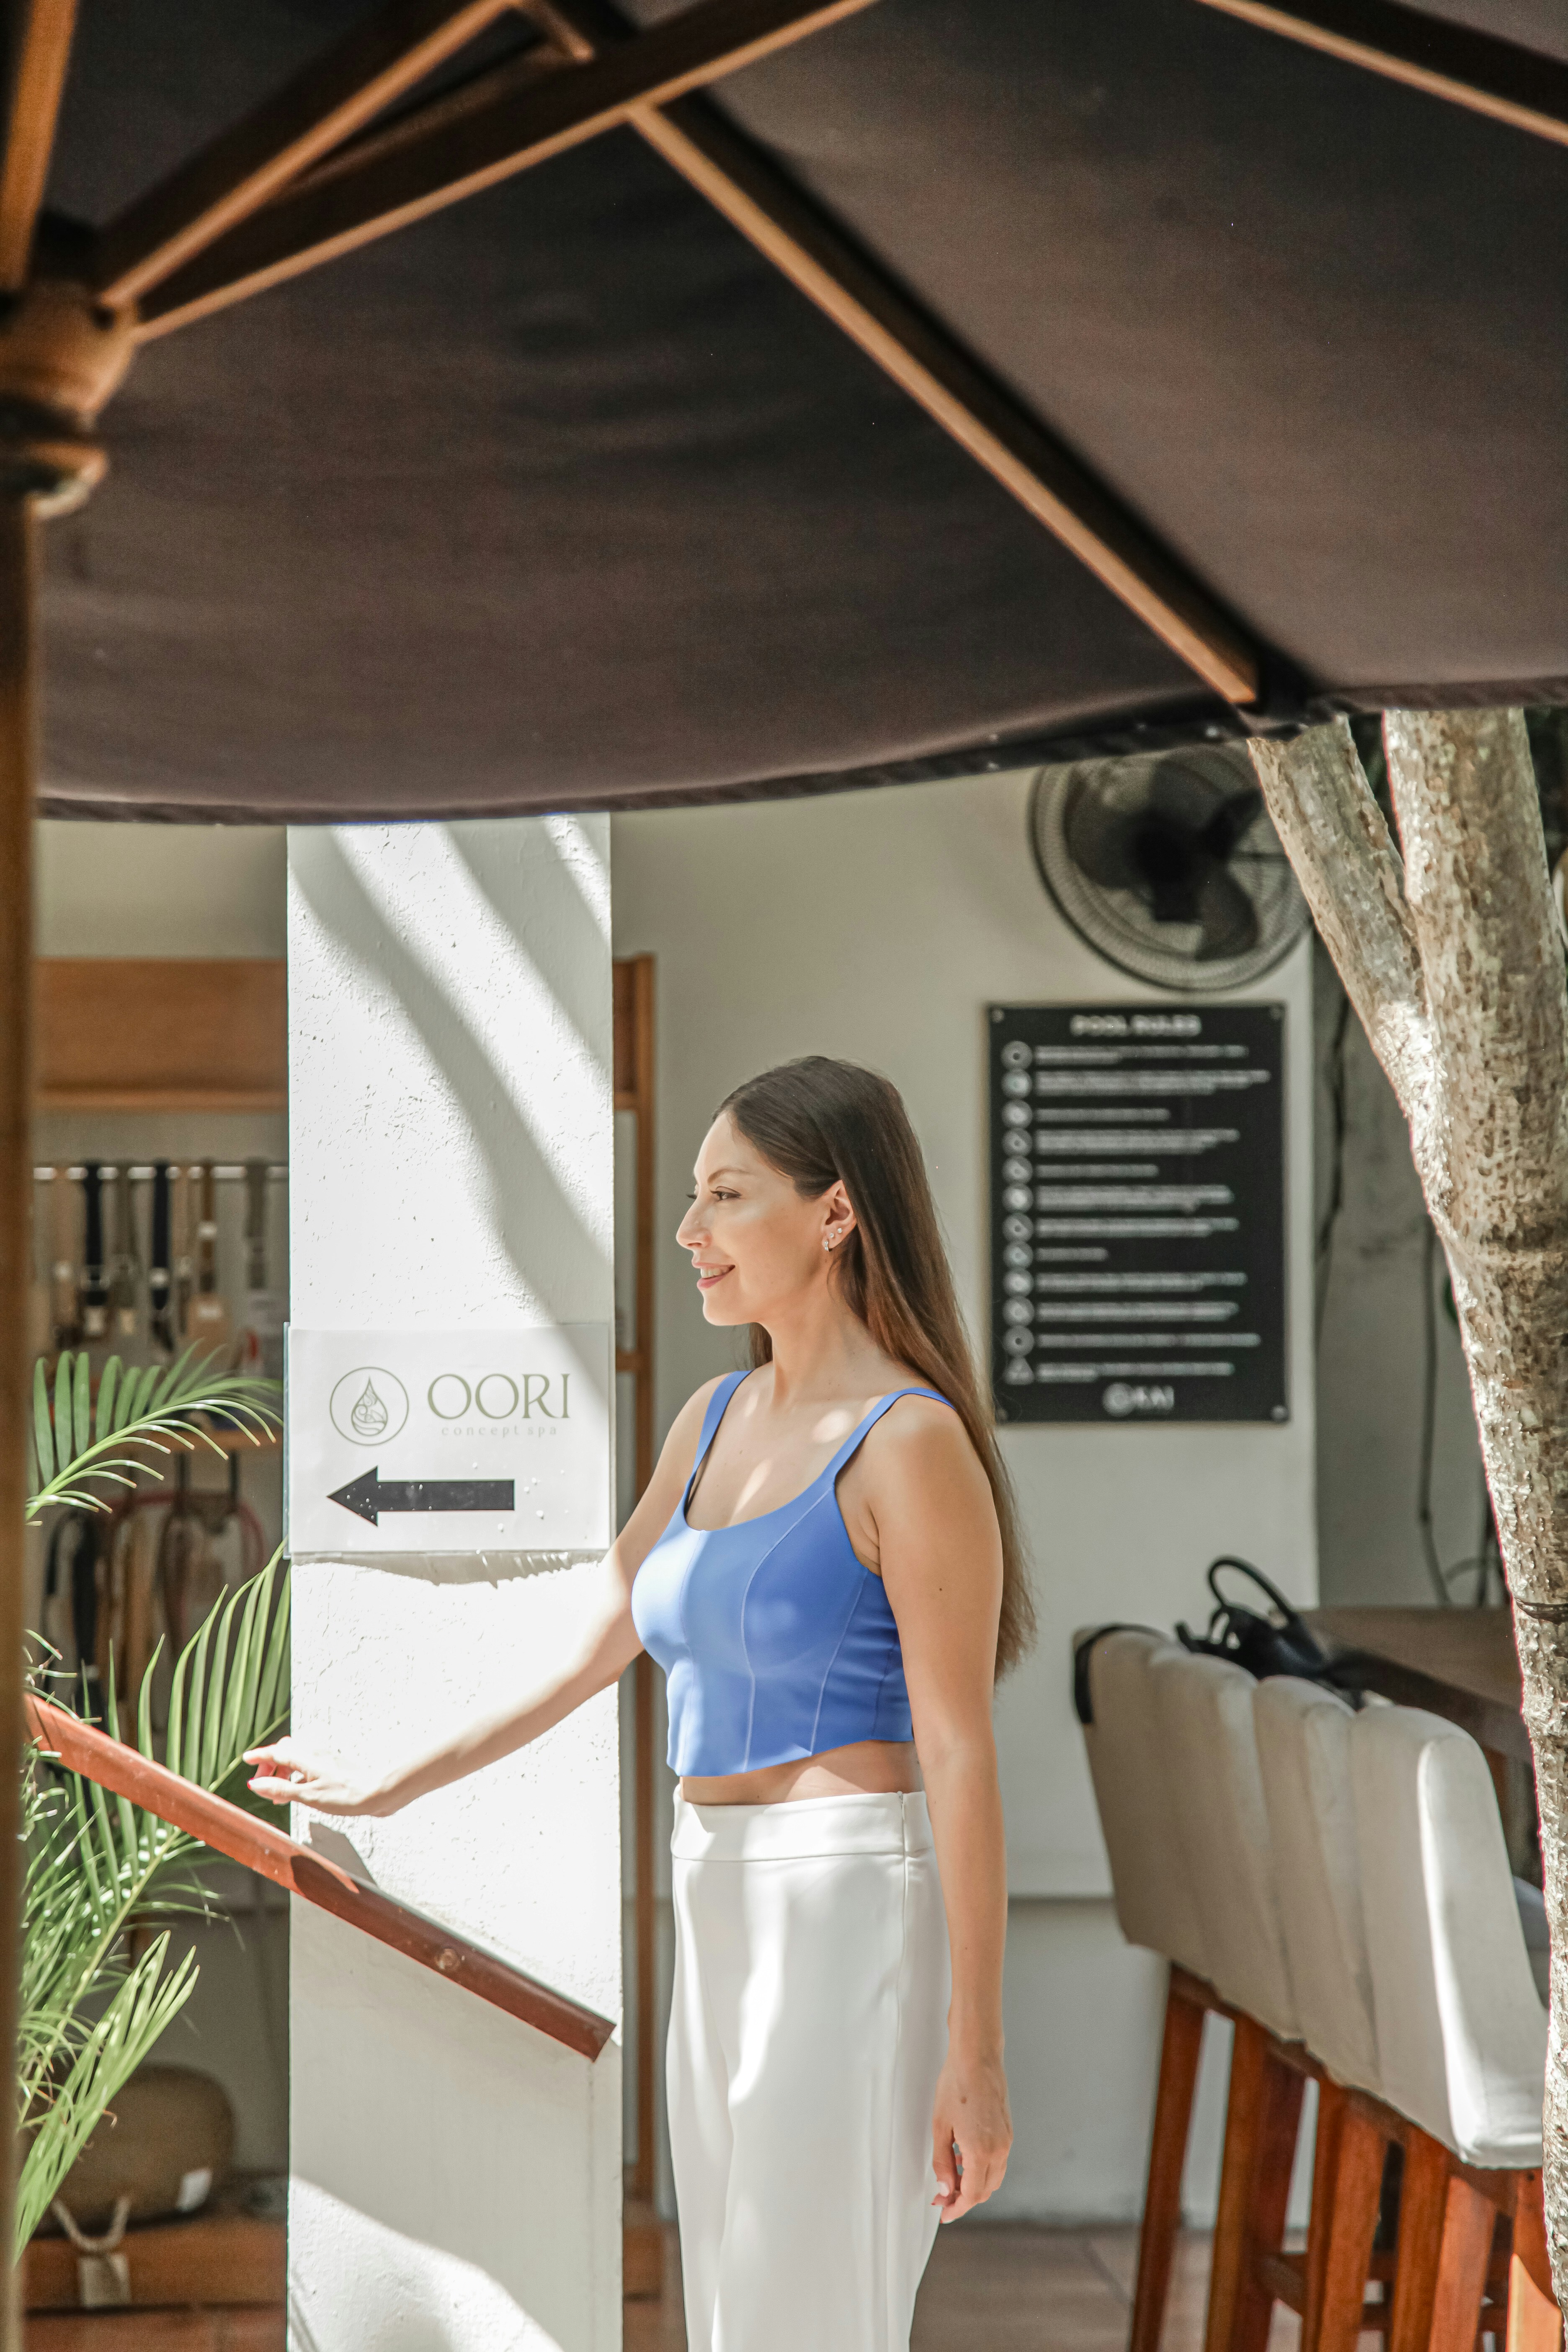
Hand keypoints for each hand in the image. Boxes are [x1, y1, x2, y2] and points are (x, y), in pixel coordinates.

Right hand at [244, 1737, 385, 1816]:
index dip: (259, 1756)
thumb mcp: (308, 1795)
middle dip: (270, 1764)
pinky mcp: (333, 1767)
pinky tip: (298, 1791)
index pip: (276, 1751)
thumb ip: (281, 1789)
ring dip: (283, 1772)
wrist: (377, 1792)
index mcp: (307, 1757)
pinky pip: (307, 1765)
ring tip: (277, 1795)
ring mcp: (325, 1759)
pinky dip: (295, 1775)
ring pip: (296, 1758)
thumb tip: (256, 1784)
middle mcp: (315, 1753)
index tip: (245, 1759)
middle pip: (285, 1751)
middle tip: (261, 1783)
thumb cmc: (346, 1795)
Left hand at [931, 2049, 1010, 2222]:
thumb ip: (942, 2162)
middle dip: (964, 2199)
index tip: (944, 2213)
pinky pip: (997, 2162)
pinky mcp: (1008, 2132)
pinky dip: (982, 2170)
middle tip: (942, 2197)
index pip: (972, 2195)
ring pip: (993, 2178)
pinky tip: (963, 2159)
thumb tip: (945, 2190)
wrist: (977, 2058)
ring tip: (951, 2178)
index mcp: (980, 2151)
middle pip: (985, 2191)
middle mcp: (999, 2150)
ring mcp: (1006, 2141)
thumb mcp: (939, 2126)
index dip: (957, 2208)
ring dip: (974, 2185)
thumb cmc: (955, 2086)